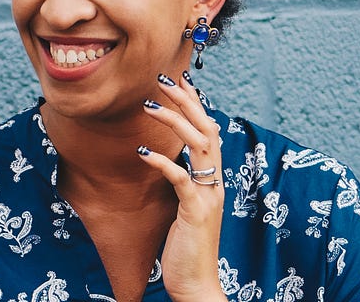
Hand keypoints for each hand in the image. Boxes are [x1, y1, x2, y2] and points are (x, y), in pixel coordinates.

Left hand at [137, 72, 228, 301]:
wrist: (196, 284)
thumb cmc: (186, 248)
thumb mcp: (185, 208)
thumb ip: (183, 183)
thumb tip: (170, 159)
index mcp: (213, 180)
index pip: (208, 131)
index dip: (195, 104)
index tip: (179, 79)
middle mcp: (216, 183)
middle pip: (207, 129)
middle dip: (186, 100)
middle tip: (163, 78)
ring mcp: (209, 197)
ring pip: (199, 146)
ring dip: (174, 121)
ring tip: (149, 105)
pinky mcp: (196, 212)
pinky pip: (182, 180)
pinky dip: (164, 163)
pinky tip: (143, 153)